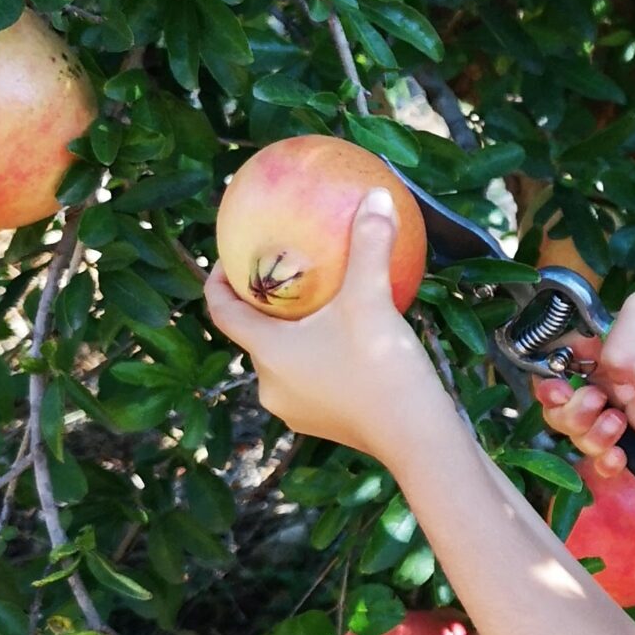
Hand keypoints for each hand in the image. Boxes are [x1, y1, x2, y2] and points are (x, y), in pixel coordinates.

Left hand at [204, 187, 446, 461]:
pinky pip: (310, 380)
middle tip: (286, 279)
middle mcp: (270, 384)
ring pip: (284, 360)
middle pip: (255, 336)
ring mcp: (295, 409)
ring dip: (296, 335)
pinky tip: (349, 342)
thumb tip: (374, 196)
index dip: (217, 283)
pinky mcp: (323, 424)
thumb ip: (369, 246)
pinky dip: (319, 358)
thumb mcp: (372, 299)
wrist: (416, 439)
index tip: (225, 260)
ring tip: (320, 308)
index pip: (222, 312)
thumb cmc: (382, 369)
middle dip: (268, 308)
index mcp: (267, 352)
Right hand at [533, 287, 634, 472]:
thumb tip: (612, 380)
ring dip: (588, 435)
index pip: (557, 367)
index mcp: (601, 347)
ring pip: (581, 435)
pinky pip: (612, 456)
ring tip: (616, 424)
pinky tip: (619, 456)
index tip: (561, 388)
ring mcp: (624, 408)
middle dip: (567, 412)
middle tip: (595, 404)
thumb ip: (619, 338)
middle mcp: (607, 379)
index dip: (550, 382)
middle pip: (562, 407)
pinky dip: (607, 461)